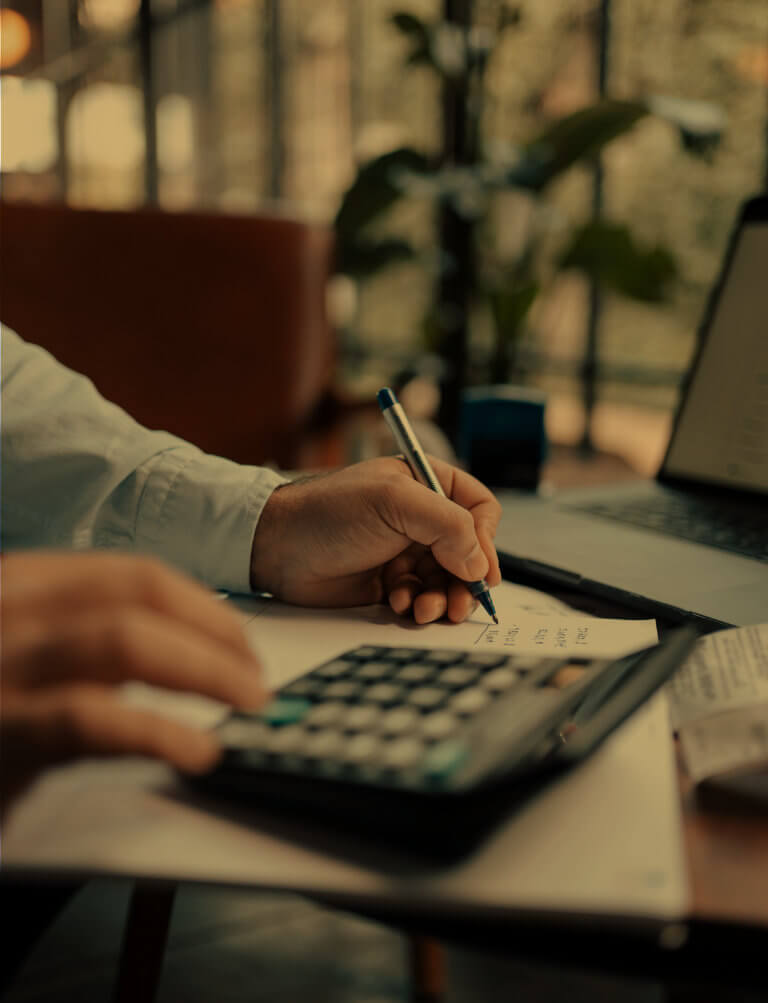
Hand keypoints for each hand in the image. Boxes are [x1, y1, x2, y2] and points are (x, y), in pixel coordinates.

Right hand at [1, 551, 266, 811]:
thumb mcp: (26, 655)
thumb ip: (87, 639)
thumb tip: (189, 647)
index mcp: (19, 583)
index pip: (132, 574)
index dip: (202, 606)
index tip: (242, 642)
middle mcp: (7, 608)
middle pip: (138, 597)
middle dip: (215, 634)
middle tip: (256, 678)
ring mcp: (0, 664)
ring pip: (125, 640)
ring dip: (205, 670)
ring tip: (248, 703)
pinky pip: (91, 719)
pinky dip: (159, 731)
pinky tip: (198, 750)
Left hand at [250, 456, 501, 623]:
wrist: (276, 547)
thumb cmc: (329, 512)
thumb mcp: (394, 503)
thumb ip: (447, 525)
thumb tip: (479, 565)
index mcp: (426, 484)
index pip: (479, 509)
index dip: (486, 540)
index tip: (482, 571)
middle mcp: (420, 518)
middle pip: (468, 553)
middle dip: (465, 581)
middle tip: (459, 605)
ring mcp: (404, 551)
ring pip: (446, 581)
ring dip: (442, 598)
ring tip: (424, 609)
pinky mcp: (388, 582)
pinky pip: (420, 598)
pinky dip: (415, 605)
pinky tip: (396, 603)